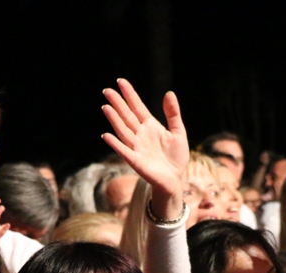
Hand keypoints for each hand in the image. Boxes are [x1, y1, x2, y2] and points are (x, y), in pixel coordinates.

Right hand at [101, 79, 188, 196]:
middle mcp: (140, 135)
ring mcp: (137, 147)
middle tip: (107, 90)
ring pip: (123, 130)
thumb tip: (169, 93)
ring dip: (114, 120)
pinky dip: (115, 144)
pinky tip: (106, 135)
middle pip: (127, 116)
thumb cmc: (176, 156)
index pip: (137, 107)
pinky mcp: (136, 161)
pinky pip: (124, 151)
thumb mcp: (178, 132)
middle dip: (117, 103)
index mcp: (150, 126)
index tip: (120, 81)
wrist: (175, 179)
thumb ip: (172, 114)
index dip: (129, 94)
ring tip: (106, 107)